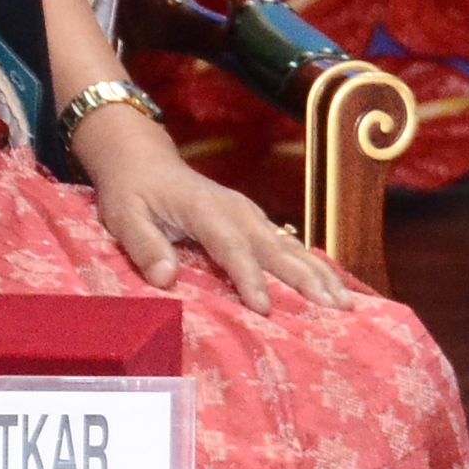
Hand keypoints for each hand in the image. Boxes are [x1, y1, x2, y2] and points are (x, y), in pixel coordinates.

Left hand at [73, 106, 347, 312]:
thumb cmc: (132, 191)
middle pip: (276, 248)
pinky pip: (288, 245)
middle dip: (306, 279)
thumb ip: (145, 246)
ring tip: (345, 302)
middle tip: (333, 309)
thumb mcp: (124, 217)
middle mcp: (237, 211)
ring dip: (319, 274)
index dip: (249, 278)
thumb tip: (164, 277)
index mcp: (206, 210)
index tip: (265, 308)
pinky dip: (312, 265)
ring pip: (290, 247)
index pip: (231, 247)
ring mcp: (250, 215)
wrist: (144, 160)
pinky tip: (332, 284)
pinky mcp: (254, 221)